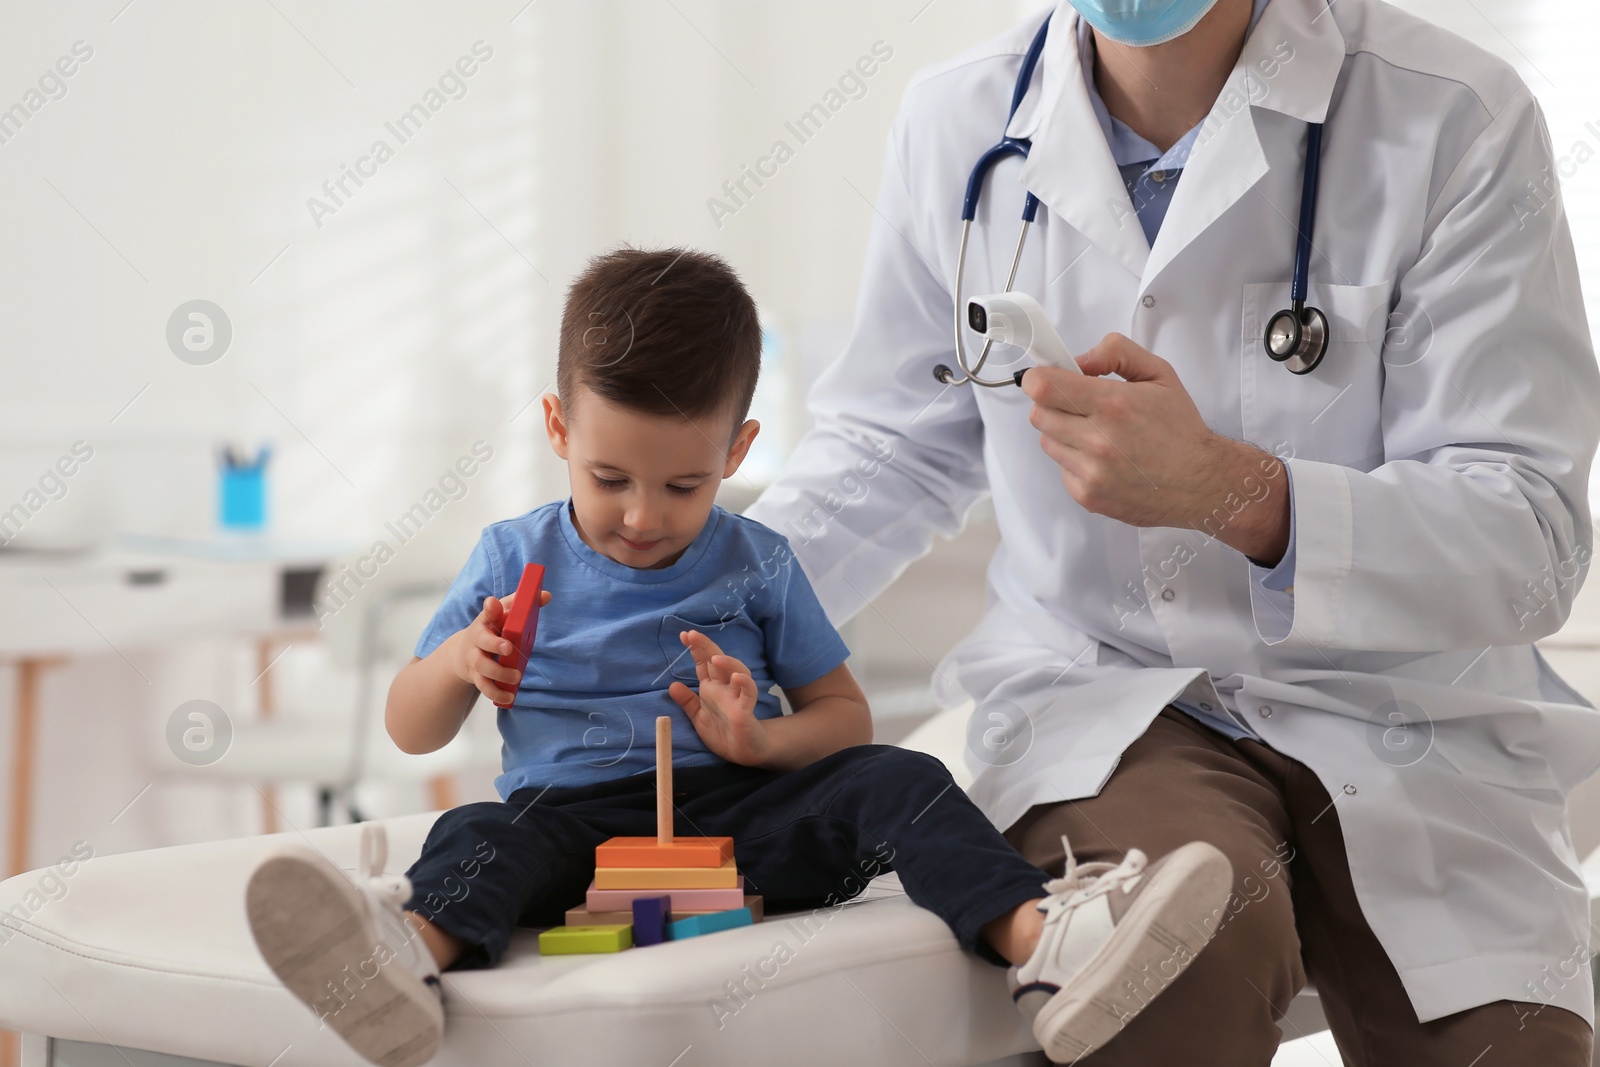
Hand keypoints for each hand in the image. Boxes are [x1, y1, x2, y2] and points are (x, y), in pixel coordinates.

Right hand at [451, 589, 552, 704]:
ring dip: (499, 674)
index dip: (490, 608)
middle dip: (494, 644)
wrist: (465, 651)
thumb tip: (546, 595)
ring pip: (482, 668)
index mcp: (486, 621)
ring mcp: (475, 659)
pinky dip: (496, 693)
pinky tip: (510, 697)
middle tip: (509, 649)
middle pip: (481, 642)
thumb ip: (522, 605)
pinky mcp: (476, 676)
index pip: (487, 612)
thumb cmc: (492, 629)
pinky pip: (484, 687)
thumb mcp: (504, 614)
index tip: (493, 603)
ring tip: (516, 677)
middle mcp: (477, 639)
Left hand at [667, 630, 769, 766]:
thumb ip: (687, 702)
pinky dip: (745, 683)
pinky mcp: (746, 709)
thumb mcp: (698, 717)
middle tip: (692, 635)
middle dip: (706, 647)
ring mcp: (737, 696)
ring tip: (714, 657)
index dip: (695, 649)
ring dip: (727, 662)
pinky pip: (748, 693)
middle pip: (718, 661)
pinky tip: (737, 677)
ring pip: (737, 671)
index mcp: (712, 688)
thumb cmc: (722, 732)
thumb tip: (672, 685)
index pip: (703, 663)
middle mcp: (724, 688)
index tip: (684, 635)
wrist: (741, 752)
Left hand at [1020, 333, 1289, 561]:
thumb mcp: (1159, 373)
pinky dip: (1075, 460)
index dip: (1040, 378)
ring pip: (1047, 442)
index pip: (1043, 387)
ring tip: (1097, 433)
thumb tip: (1078, 361)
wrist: (1201, 482)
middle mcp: (1098, 441)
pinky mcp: (1088, 496)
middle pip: (1039, 414)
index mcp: (1114, 405)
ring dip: (1063, 433)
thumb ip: (1116, 353)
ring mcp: (1091, 472)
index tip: (1049, 377)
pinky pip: (1061, 469)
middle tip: (1080, 405)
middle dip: (1053, 404)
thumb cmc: (1181, 428)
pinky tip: (1103, 458)